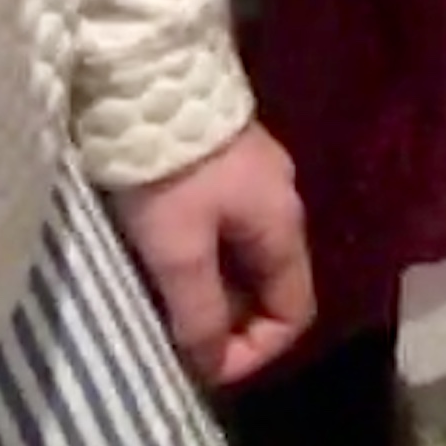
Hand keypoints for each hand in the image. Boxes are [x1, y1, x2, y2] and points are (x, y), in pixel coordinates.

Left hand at [109, 120, 312, 388]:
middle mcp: (281, 199)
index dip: (256, 351)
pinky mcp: (226, 157)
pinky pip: (227, 225)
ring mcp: (256, 174)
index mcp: (283, 224)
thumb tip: (211, 364)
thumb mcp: (179, 252)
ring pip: (245, 255)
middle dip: (230, 322)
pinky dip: (203, 254)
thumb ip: (200, 313)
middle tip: (178, 337)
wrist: (151, 81)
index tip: (204, 365)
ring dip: (212, 288)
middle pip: (270, 284)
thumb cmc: (170, 173)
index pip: (295, 311)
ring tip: (165, 300)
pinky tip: (165, 252)